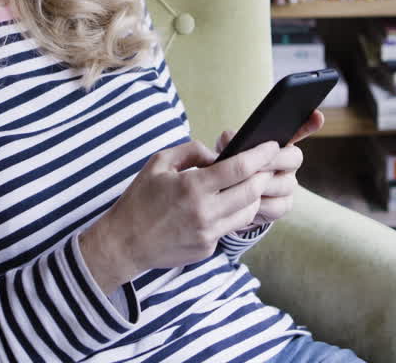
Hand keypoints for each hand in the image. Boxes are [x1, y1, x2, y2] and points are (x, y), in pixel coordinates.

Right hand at [79, 138, 278, 292]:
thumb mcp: (159, 163)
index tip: (271, 146)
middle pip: (252, 191)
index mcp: (192, 187)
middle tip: (264, 166)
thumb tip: (217, 154)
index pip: (239, 169)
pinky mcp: (207, 248)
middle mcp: (204, 213)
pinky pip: (229, 227)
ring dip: (252, 196)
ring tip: (246, 184)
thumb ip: (192, 151)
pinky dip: (231, 214)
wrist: (124, 243)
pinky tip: (221, 206)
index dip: (260, 155)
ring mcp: (207, 234)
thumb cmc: (139, 199)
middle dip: (263, 175)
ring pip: (248, 212)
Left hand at [215, 109, 323, 230]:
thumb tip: (230, 139)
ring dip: (264, 184)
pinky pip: (278, 205)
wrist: (227, 197)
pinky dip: (260, 205)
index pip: (298, 130)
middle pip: (294, 158)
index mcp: (278, 143)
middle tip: (257, 164)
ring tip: (244, 185)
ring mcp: (288, 184)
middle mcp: (288, 162)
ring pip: (286, 184)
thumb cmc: (229, 166)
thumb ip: (230, 140)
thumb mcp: (226, 149)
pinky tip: (246, 203)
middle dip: (275, 160)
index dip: (308, 124)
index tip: (317, 116)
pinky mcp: (282, 205)